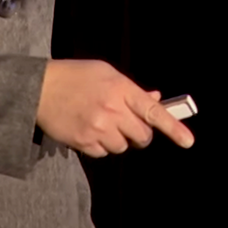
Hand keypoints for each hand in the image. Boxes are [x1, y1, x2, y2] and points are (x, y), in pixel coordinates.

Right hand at [36, 60, 194, 157]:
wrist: (39, 88)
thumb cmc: (74, 76)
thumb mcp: (106, 74)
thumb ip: (132, 90)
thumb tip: (155, 100)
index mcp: (121, 89)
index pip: (154, 111)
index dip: (173, 128)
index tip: (188, 141)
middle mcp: (112, 110)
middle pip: (141, 136)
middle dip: (138, 134)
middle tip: (126, 124)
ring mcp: (98, 128)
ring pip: (122, 147)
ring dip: (117, 139)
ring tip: (100, 122)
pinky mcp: (83, 142)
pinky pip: (103, 153)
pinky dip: (99, 145)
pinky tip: (88, 129)